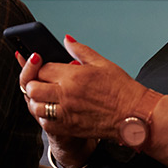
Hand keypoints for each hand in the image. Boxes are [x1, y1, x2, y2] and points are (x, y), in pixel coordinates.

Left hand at [21, 36, 148, 141]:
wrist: (135, 115)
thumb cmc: (122, 90)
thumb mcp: (102, 63)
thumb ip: (80, 50)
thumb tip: (67, 40)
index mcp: (73, 76)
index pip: (42, 68)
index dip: (39, 66)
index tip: (44, 66)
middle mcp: (66, 94)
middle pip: (32, 87)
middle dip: (33, 82)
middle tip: (40, 81)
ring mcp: (66, 113)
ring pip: (34, 106)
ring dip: (35, 100)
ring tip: (44, 96)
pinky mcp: (69, 127)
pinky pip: (45, 123)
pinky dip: (43, 116)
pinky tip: (50, 110)